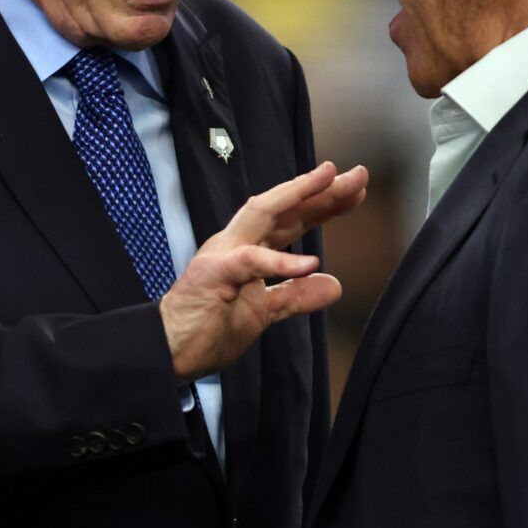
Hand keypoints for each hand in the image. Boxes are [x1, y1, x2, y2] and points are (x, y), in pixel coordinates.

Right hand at [160, 161, 368, 381]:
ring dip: (299, 196)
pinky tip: (309, 263)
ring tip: (331, 182)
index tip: (355, 191)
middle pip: (285, 208)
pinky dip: (280, 263)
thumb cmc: (207, 328)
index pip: (291, 220)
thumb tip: (333, 284)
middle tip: (358, 175)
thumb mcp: (263, 312)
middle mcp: (236, 242)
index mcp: (247, 250)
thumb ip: (295, 295)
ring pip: (263, 214)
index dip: (323, 204)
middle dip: (322, 191)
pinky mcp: (214, 274)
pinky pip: (250, 262)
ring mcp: (223, 254)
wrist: (169, 352)